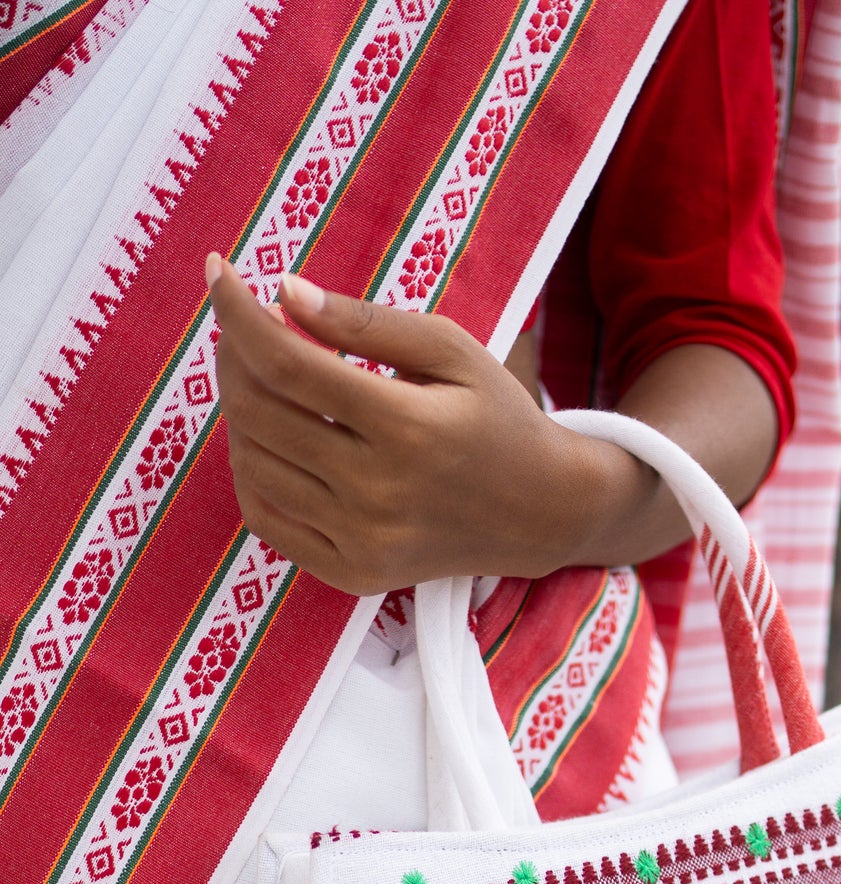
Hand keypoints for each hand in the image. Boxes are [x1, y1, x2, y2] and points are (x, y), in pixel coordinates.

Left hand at [208, 254, 607, 591]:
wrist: (542, 512)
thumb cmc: (497, 417)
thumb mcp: (451, 350)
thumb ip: (367, 322)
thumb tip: (284, 292)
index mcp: (407, 426)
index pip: (288, 364)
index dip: (239, 314)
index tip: (220, 274)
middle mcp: (378, 491)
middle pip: (259, 413)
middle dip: (235, 355)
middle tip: (246, 329)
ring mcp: (363, 541)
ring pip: (252, 464)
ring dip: (240, 412)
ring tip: (265, 383)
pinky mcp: (354, 574)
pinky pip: (266, 519)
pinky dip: (251, 471)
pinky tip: (271, 441)